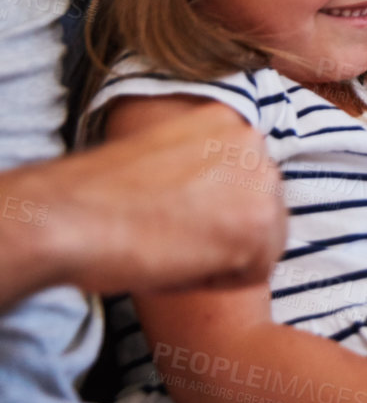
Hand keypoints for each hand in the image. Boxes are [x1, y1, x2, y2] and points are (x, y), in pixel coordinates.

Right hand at [42, 103, 285, 294]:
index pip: (250, 182)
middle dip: (226, 234)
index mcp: (228, 121)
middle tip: (172, 240)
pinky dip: (218, 282)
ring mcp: (260, 182)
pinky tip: (178, 265)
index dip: (213, 213)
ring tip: (173, 251)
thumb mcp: (165, 159)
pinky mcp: (256, 226)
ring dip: (224, 258)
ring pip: (264, 241)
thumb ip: (206, 169)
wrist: (66, 216)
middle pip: (265, 209)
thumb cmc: (98, 197)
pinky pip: (254, 272)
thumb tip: (225, 198)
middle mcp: (253, 142)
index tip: (172, 218)